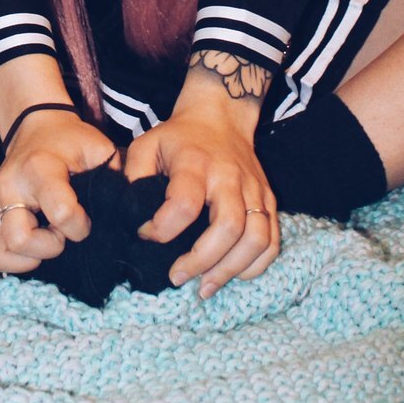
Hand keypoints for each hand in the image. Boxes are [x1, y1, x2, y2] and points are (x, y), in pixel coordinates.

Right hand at [0, 108, 121, 276]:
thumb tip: (125, 215)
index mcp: (39, 168)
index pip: (61, 213)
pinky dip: (5, 262)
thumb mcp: (98, 148)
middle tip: (61, 234)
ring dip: (24, 259)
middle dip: (49, 247)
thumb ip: (114, 178)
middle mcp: (8, 185)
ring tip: (43, 241)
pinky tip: (27, 249)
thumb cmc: (71, 142)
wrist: (36, 127)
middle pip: (20, 239)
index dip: (81, 227)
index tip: (86, 222)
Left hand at [121, 88, 279, 298]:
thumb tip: (130, 218)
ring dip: (232, 269)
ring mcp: (254, 189)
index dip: (162, 229)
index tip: (145, 235)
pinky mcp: (268, 199)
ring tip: (205, 286)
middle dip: (202, 261)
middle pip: (228, 227)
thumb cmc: (178, 138)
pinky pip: (273, 240)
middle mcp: (229, 177)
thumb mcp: (146, 145)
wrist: (221, 116)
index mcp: (195, 163)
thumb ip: (133, 178)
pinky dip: (257, 265)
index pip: (184, 204)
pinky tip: (234, 275)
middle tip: (177, 277)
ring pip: (257, 238)